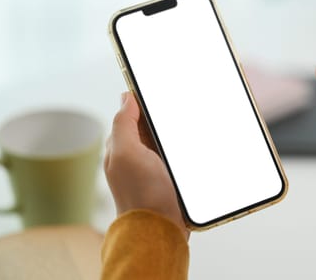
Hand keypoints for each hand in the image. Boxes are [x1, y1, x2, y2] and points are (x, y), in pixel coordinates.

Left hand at [104, 91, 189, 238]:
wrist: (160, 229)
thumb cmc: (142, 194)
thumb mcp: (127, 153)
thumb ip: (123, 124)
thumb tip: (126, 97)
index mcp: (121, 145)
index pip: (130, 112)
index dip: (143, 98)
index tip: (159, 86)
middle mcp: (135, 154)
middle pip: (150, 123)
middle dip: (161, 113)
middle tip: (179, 102)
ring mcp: (152, 165)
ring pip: (164, 137)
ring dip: (174, 129)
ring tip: (190, 119)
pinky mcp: (168, 175)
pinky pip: (174, 152)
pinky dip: (181, 145)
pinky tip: (193, 142)